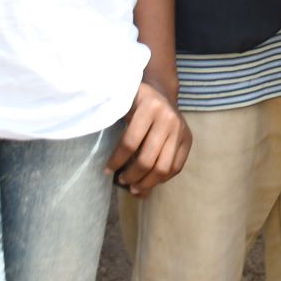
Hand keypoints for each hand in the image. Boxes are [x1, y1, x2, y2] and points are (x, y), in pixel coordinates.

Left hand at [106, 81, 190, 196]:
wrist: (162, 93)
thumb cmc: (136, 101)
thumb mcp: (123, 101)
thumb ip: (110, 114)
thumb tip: (93, 131)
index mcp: (149, 107)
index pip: (130, 142)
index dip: (117, 160)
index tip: (107, 170)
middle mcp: (168, 118)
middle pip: (147, 159)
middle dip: (131, 176)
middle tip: (121, 181)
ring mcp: (180, 130)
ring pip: (163, 168)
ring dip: (146, 183)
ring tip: (134, 188)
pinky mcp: (188, 140)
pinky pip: (176, 167)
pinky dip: (162, 180)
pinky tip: (149, 182)